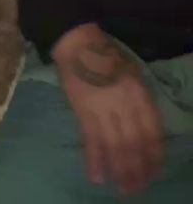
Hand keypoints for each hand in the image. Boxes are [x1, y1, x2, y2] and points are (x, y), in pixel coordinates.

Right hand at [53, 24, 161, 195]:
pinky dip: (94, 160)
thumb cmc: (107, 57)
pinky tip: (97, 176)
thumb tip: (143, 129)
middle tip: (136, 187)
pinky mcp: (83, 111)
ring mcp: (103, 108)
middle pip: (134, 144)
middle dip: (137, 169)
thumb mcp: (133, 74)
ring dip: (119, 170)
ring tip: (121, 187)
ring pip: (115, 146)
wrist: (78, 44)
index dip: (154, 155)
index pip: (152, 132)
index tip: (154, 171)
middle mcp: (125, 104)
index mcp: (139, 93)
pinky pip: (91, 140)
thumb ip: (139, 100)